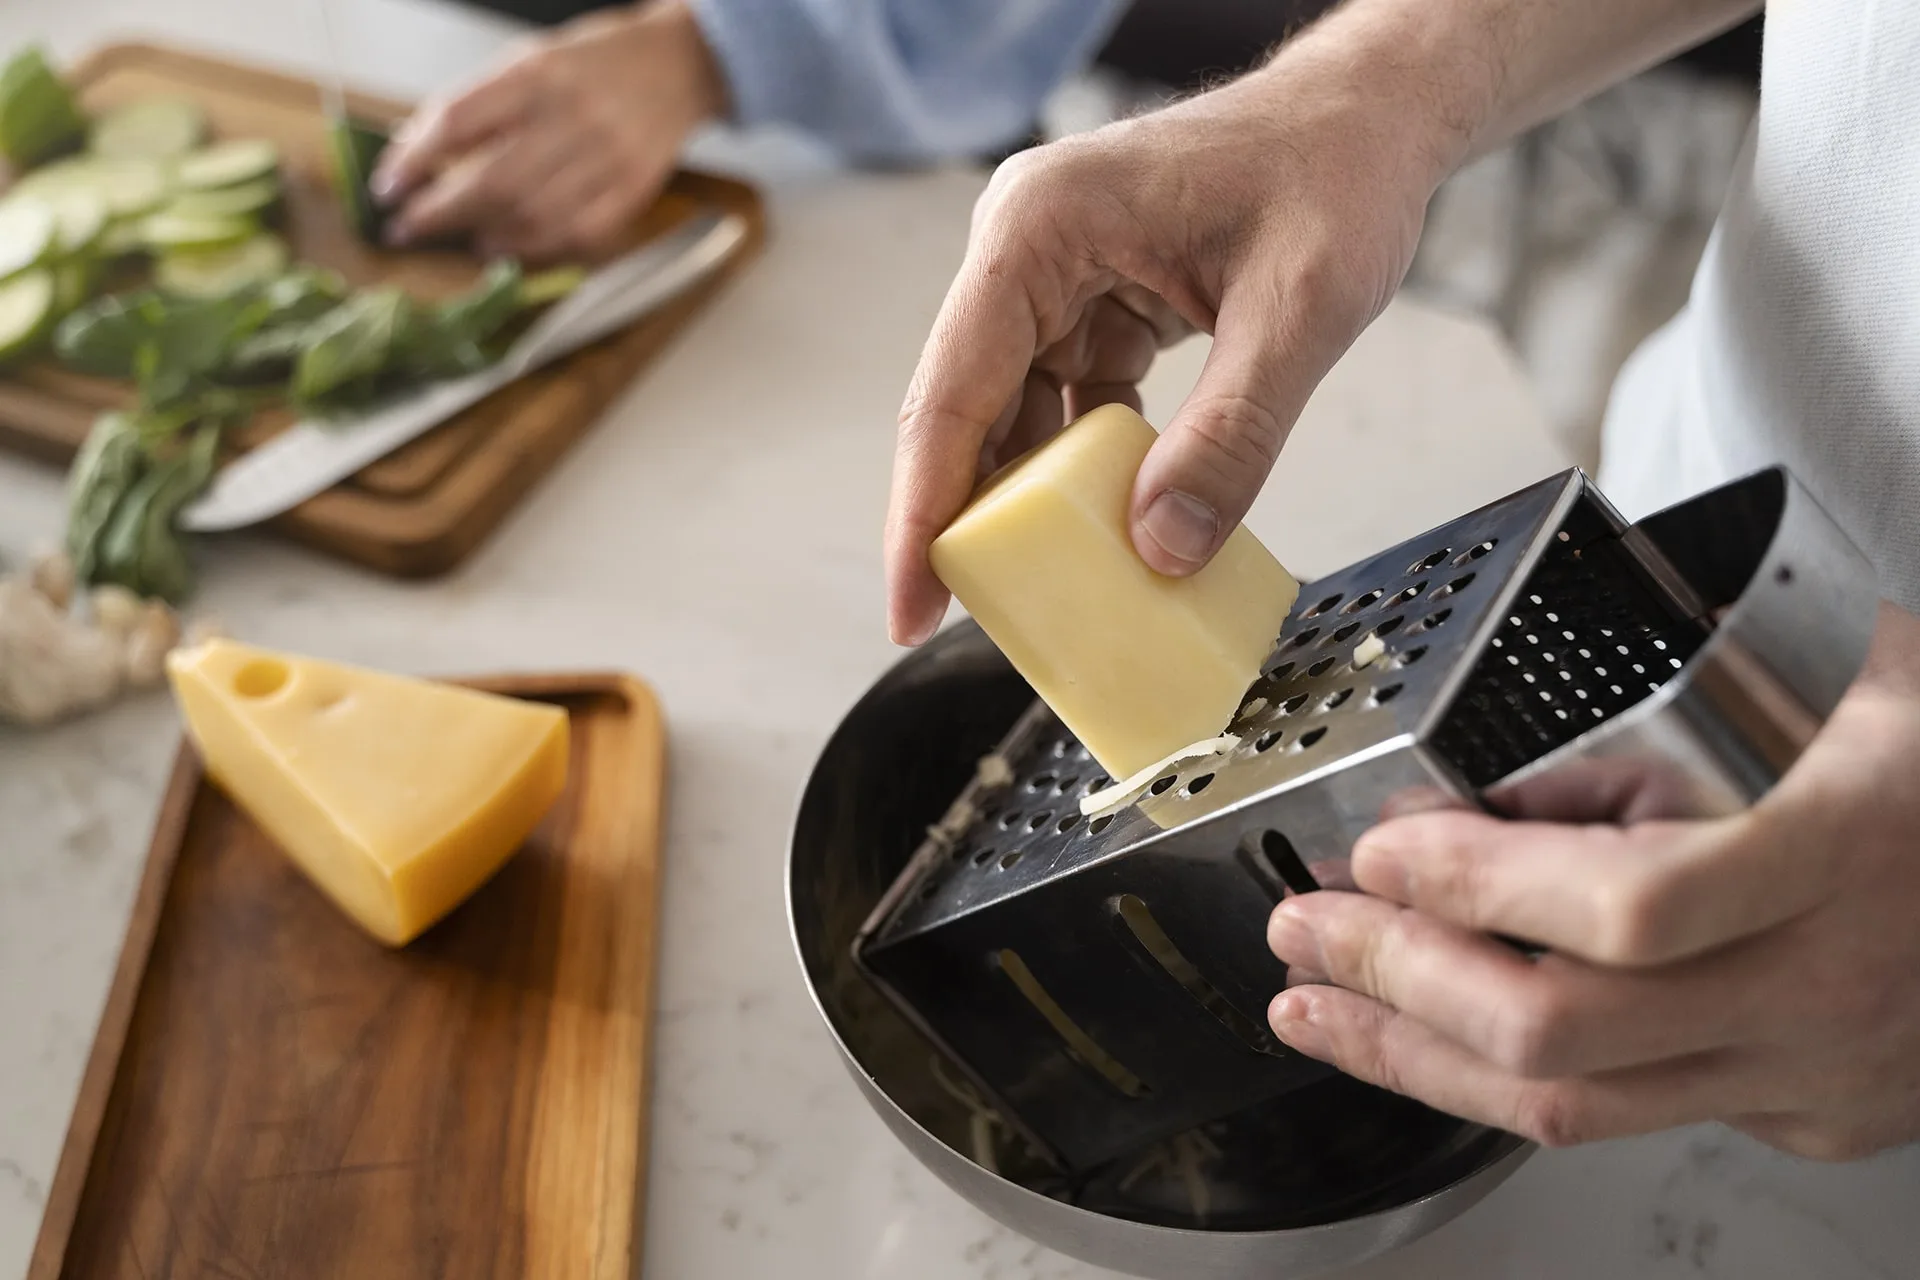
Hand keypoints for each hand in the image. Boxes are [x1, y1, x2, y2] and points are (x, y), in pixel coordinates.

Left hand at [372, 0, 724, 261]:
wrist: (678, 65)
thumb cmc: (596, 62)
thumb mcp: (528, 60)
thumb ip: (477, 105)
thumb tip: (415, 151)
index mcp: (538, 73)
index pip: (459, 121)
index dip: (415, 161)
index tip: (387, 186)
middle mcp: (574, 116)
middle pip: (493, 181)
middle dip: (440, 212)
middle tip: (407, 228)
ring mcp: (608, 158)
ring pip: (533, 216)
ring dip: (485, 235)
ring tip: (460, 238)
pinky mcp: (633, 190)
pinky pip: (576, 235)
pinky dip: (535, 249)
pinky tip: (509, 248)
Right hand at [884, 26, 1472, 644]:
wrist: (1371, 118)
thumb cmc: (1334, 171)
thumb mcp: (1300, 310)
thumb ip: (1232, 434)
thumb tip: (1163, 546)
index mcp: (1041, 228)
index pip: (951, 391)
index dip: (923, 510)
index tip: (911, 605)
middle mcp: (1027, 247)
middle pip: (965, 408)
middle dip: (967, 518)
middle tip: (962, 619)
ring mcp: (1056, 274)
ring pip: (1012, 412)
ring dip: (1030, 498)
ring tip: (1043, 587)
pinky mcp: (1092, 300)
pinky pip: (1066, 402)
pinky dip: (1082, 469)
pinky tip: (1107, 526)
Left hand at [1266, 602, 1919, 1159]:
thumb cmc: (1912, 742)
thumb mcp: (1802, 677)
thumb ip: (1640, 739)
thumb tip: (1471, 804)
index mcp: (1833, 844)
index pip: (1625, 906)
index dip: (1477, 884)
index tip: (1380, 846)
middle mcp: (1825, 981)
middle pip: (1563, 1030)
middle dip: (1394, 978)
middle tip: (1306, 928)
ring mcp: (1819, 1070)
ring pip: (1574, 1106)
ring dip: (1412, 1055)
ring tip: (1317, 1008)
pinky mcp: (1805, 1116)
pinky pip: (1626, 1115)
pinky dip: (1505, 1076)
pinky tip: (1433, 1042)